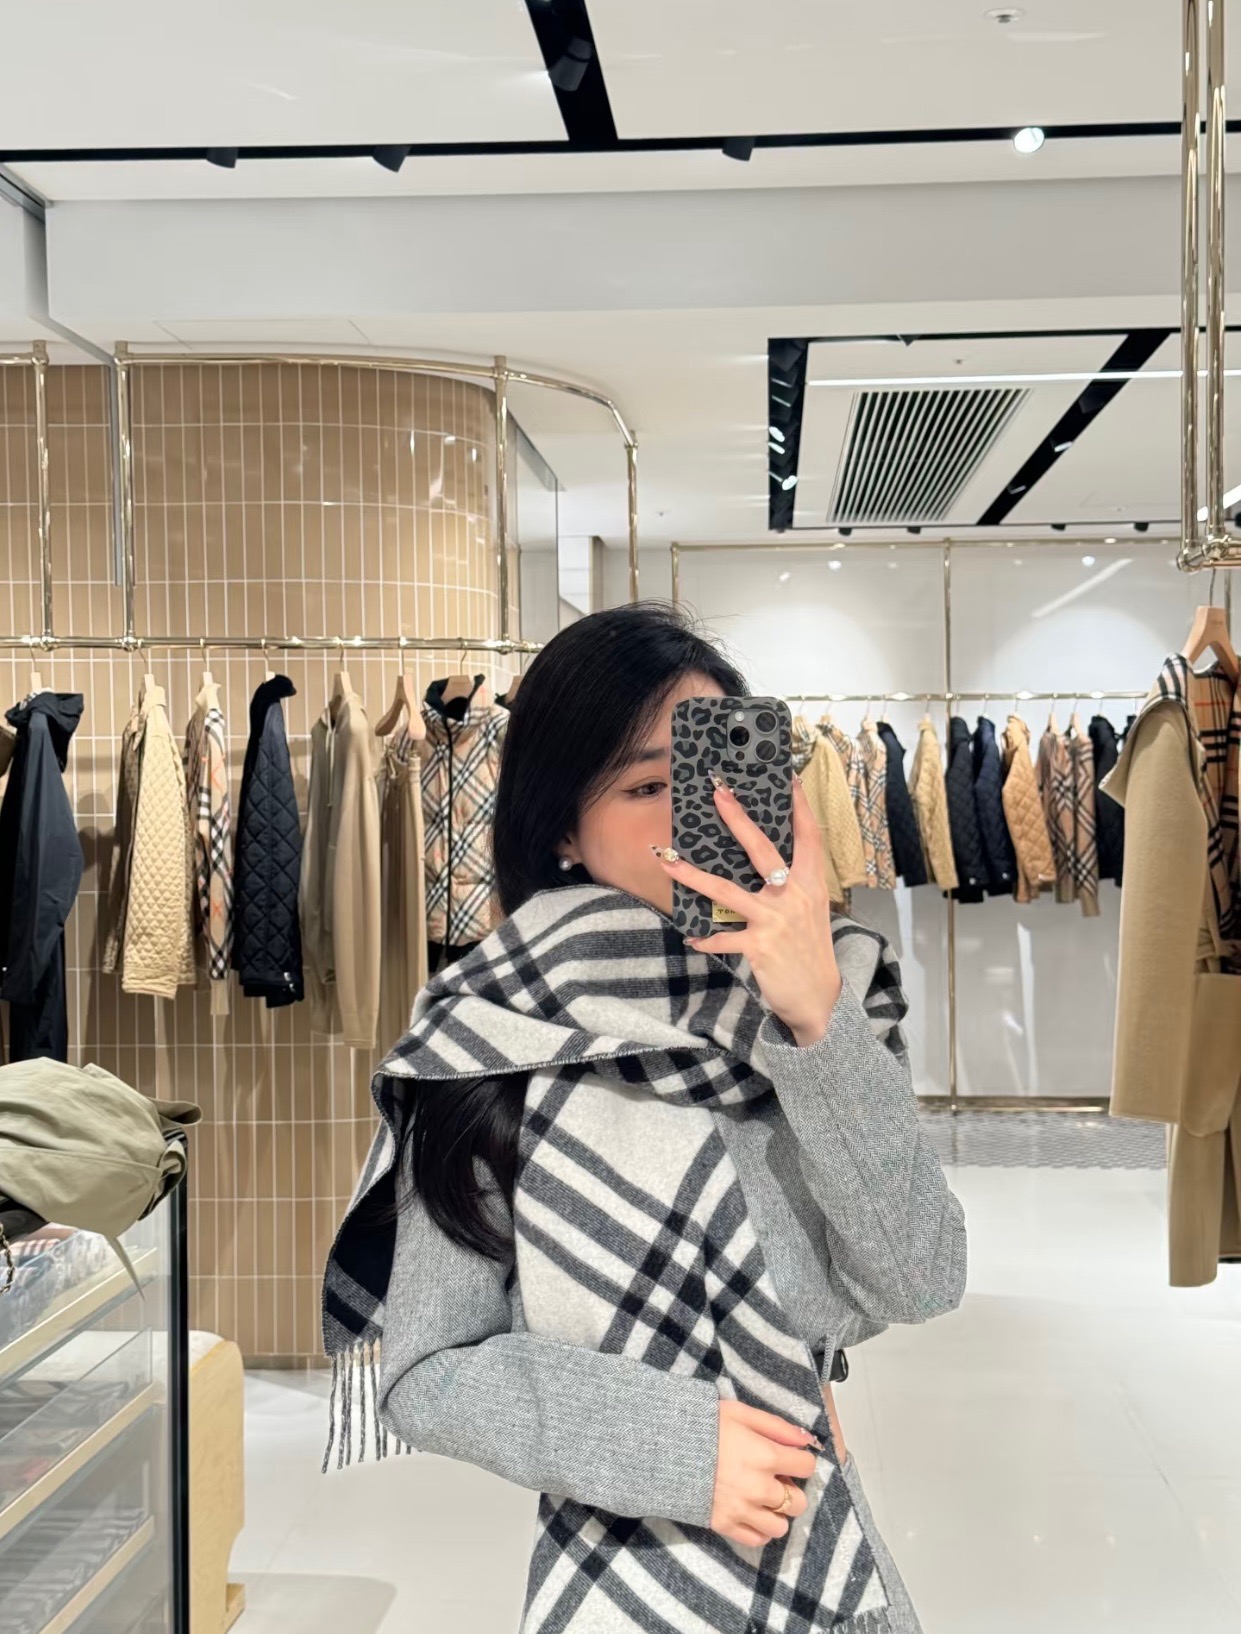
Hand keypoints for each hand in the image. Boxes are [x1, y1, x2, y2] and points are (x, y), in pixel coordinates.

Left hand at [656, 774, 841, 1044]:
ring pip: (727, 891)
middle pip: (762, 849)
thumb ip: (791, 886)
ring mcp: (776, 920)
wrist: (820, 998)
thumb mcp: (810, 911)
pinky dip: (705, 938)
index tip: (789, 779)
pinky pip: (723, 937)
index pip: (809, 837)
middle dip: (738, 819)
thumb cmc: (810, 951)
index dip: (800, 807)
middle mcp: (795, 896)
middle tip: (718, 794)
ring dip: (692, 875)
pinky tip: (691, 937)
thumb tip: (763, 864)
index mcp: (812, 884)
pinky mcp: (759, 945)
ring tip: (667, 861)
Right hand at [709, 1400, 819, 1547]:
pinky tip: (751, 1513)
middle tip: (774, 1479)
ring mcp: (743, 1511)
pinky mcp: (726, 1526)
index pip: (806, 1467)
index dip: (800, 1461)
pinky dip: (759, 1530)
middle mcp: (760, 1488)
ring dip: (776, 1513)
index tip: (789, 1458)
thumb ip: (776, 1426)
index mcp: (766, 1456)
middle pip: (798, 1502)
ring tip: (762, 1499)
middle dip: (791, 1490)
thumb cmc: (705, 1426)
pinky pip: (757, 1540)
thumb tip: (806, 1439)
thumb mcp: (741, 1413)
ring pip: (780, 1527)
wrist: (666, 1449)